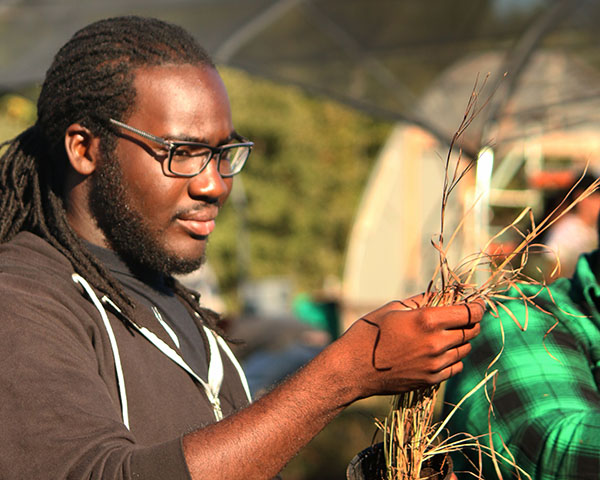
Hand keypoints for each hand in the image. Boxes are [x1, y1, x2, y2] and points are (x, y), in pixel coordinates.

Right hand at [337, 299, 483, 398]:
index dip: (477, 306)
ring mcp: (435, 365)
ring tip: (449, 333)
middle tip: (466, 316)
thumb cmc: (369, 333)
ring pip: (465, 350)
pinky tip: (441, 351)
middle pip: (471, 331)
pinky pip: (455, 367)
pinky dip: (454, 357)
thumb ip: (421, 301)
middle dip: (472, 322)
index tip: (478, 303)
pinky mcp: (431, 380)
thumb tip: (442, 295)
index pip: (468, 312)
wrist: (353, 369)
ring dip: (462, 340)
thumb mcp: (393, 308)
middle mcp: (436, 343)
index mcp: (427, 320)